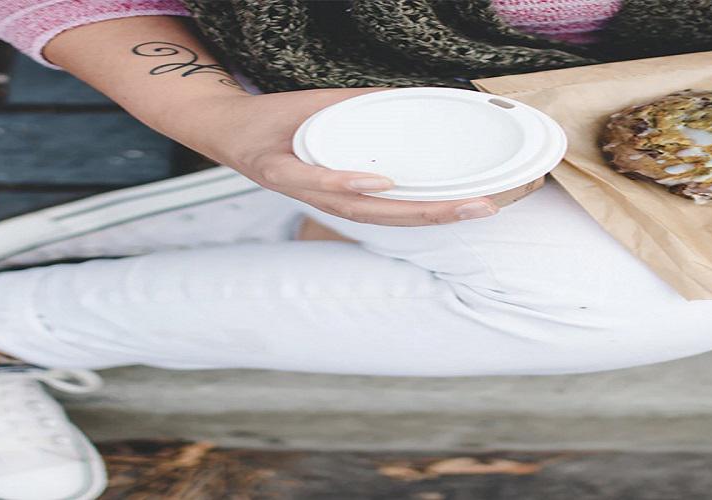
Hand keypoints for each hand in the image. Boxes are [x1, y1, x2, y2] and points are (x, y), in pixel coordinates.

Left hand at [191, 88, 498, 225]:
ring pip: (363, 210)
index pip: (403, 209)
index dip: (444, 210)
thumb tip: (421, 98)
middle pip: (393, 217)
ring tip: (451, 204)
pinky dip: (349, 183)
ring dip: (409, 209)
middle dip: (442, 215)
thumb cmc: (284, 124)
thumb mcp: (338, 116)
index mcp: (348, 193)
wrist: (226, 124)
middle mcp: (330, 201)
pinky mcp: (276, 174)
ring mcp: (304, 190)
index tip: (485, 205)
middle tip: (484, 209)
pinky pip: (317, 181)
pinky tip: (381, 181)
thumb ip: (376, 113)